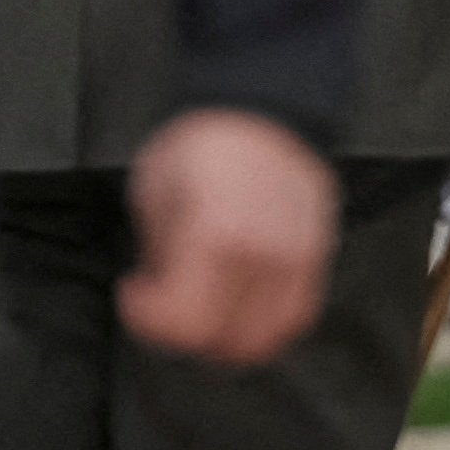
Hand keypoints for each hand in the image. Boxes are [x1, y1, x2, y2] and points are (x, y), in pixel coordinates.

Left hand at [117, 107, 335, 366]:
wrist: (259, 107)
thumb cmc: (204, 142)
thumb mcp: (154, 191)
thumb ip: (158, 255)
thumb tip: (160, 292)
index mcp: (218, 235)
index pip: (184, 320)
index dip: (146, 318)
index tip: (133, 295)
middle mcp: (265, 253)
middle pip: (224, 341)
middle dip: (183, 335)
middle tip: (165, 308)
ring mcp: (298, 258)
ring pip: (264, 339)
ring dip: (225, 339)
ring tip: (202, 311)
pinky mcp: (316, 256)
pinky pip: (295, 316)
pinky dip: (264, 326)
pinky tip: (238, 307)